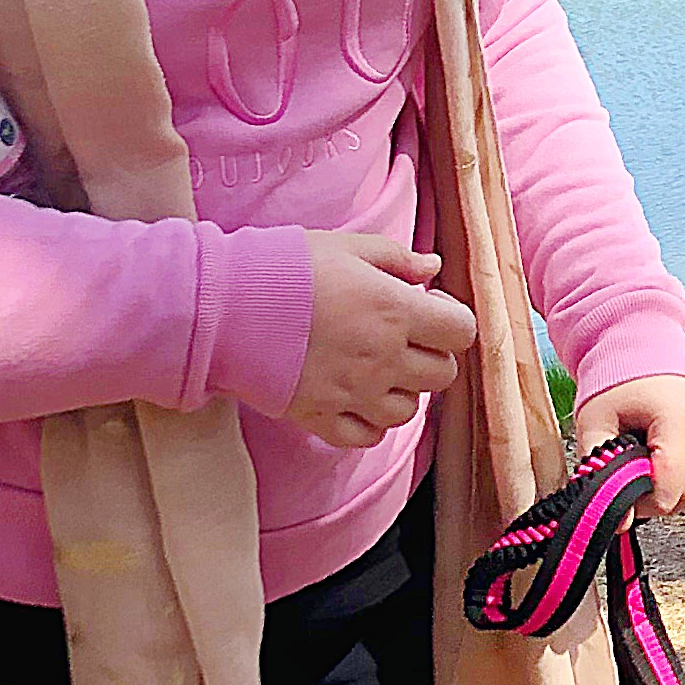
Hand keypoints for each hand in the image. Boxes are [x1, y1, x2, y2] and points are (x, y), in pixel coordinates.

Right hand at [287, 232, 476, 448]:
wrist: (223, 305)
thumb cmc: (285, 267)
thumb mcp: (346, 246)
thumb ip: (397, 259)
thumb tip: (433, 268)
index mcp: (394, 310)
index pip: (461, 332)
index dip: (451, 320)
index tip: (430, 310)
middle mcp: (382, 358)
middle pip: (441, 375)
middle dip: (430, 355)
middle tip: (403, 338)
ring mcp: (353, 393)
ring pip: (409, 411)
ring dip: (401, 390)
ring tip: (376, 368)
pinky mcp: (321, 417)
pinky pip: (368, 437)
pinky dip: (369, 422)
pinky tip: (355, 398)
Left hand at [569, 373, 684, 517]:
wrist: (650, 348)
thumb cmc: (620, 384)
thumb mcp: (595, 423)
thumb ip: (600, 471)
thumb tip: (618, 523)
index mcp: (681, 421)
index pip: (669, 492)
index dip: (641, 502)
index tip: (622, 485)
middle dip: (654, 495)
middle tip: (632, 470)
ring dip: (674, 488)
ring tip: (652, 458)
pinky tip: (673, 457)